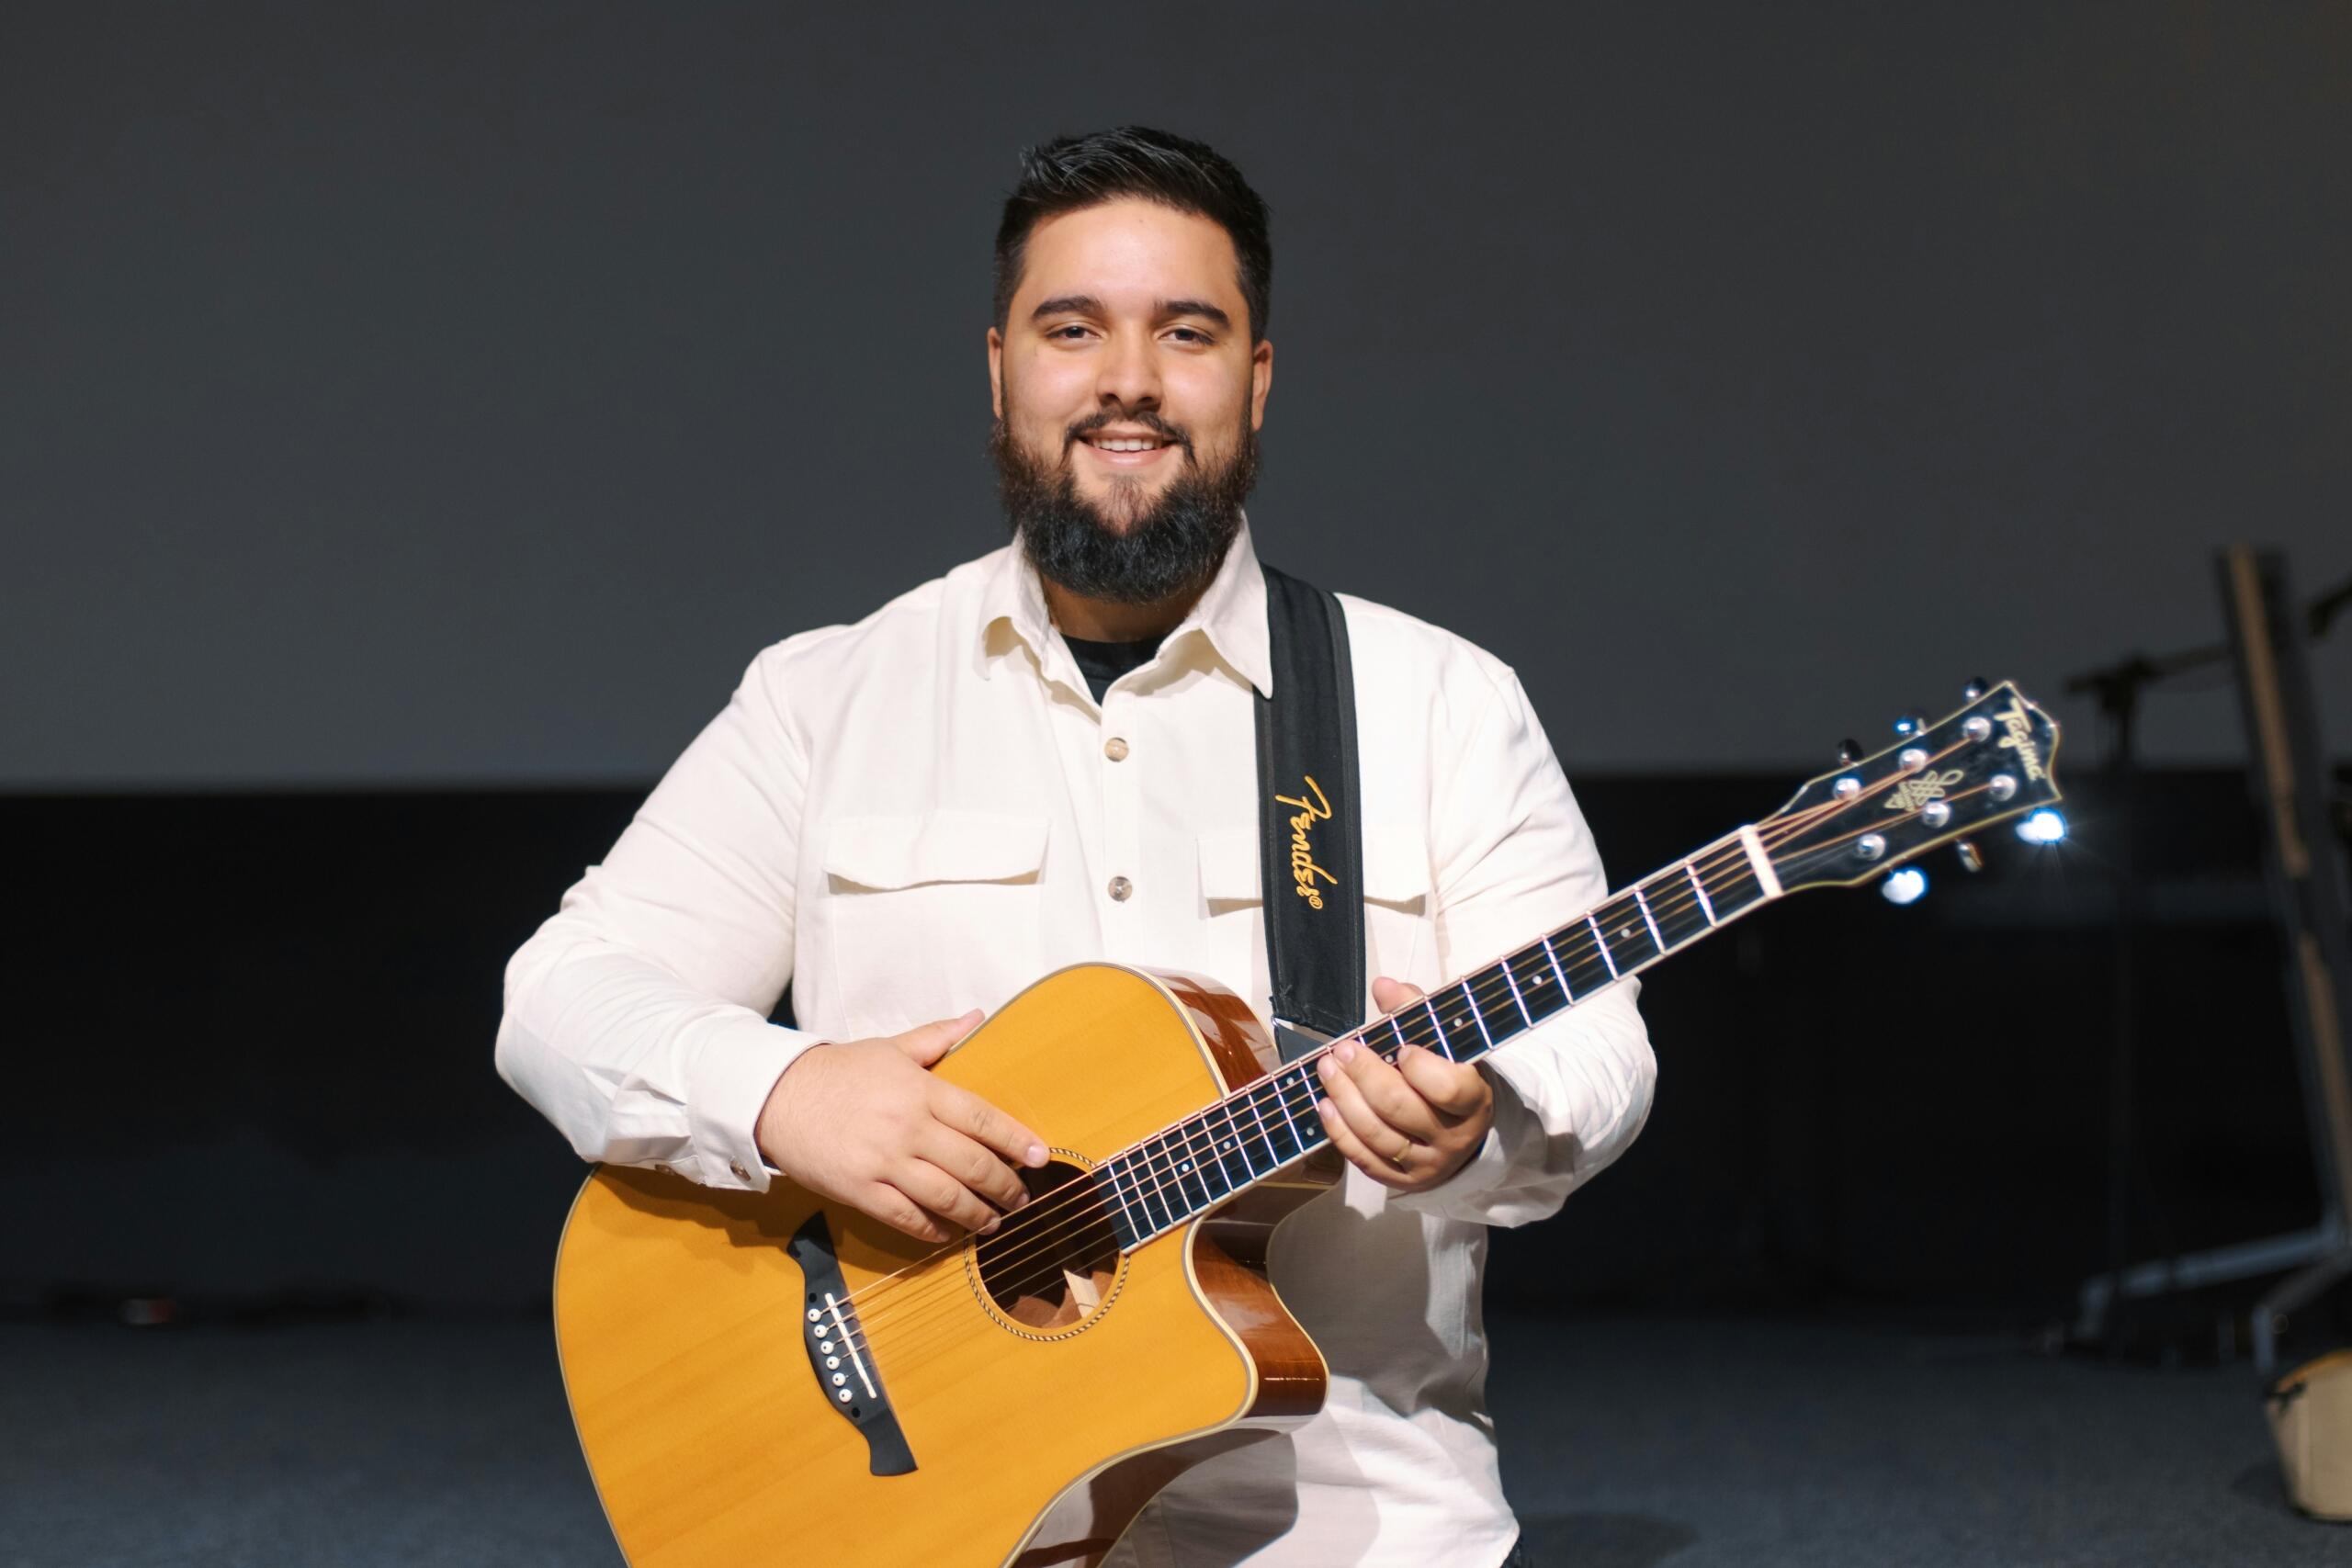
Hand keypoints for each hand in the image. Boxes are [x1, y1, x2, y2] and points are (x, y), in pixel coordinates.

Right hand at [754, 1009, 1048, 1243]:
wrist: (777, 1096)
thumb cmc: (837, 1071)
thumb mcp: (889, 1048)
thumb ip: (936, 1038)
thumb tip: (977, 1017)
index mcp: (919, 1090)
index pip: (980, 1118)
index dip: (1014, 1140)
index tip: (1040, 1157)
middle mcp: (907, 1128)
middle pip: (971, 1163)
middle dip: (1004, 1186)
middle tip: (1021, 1198)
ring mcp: (884, 1162)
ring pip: (945, 1197)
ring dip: (977, 1214)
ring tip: (994, 1221)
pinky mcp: (860, 1190)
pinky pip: (906, 1217)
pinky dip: (933, 1230)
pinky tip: (949, 1233)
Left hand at [1313, 977, 1494, 1192]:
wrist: (1465, 1131)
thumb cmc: (1451, 1077)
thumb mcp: (1447, 1044)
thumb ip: (1417, 1012)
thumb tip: (1383, 986)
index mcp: (1473, 1100)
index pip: (1449, 1088)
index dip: (1422, 1068)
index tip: (1402, 1047)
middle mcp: (1453, 1138)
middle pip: (1401, 1108)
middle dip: (1365, 1075)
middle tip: (1343, 1049)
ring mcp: (1428, 1164)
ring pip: (1378, 1134)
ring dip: (1345, 1098)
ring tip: (1327, 1069)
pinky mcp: (1403, 1181)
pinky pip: (1365, 1159)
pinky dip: (1340, 1131)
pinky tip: (1325, 1104)